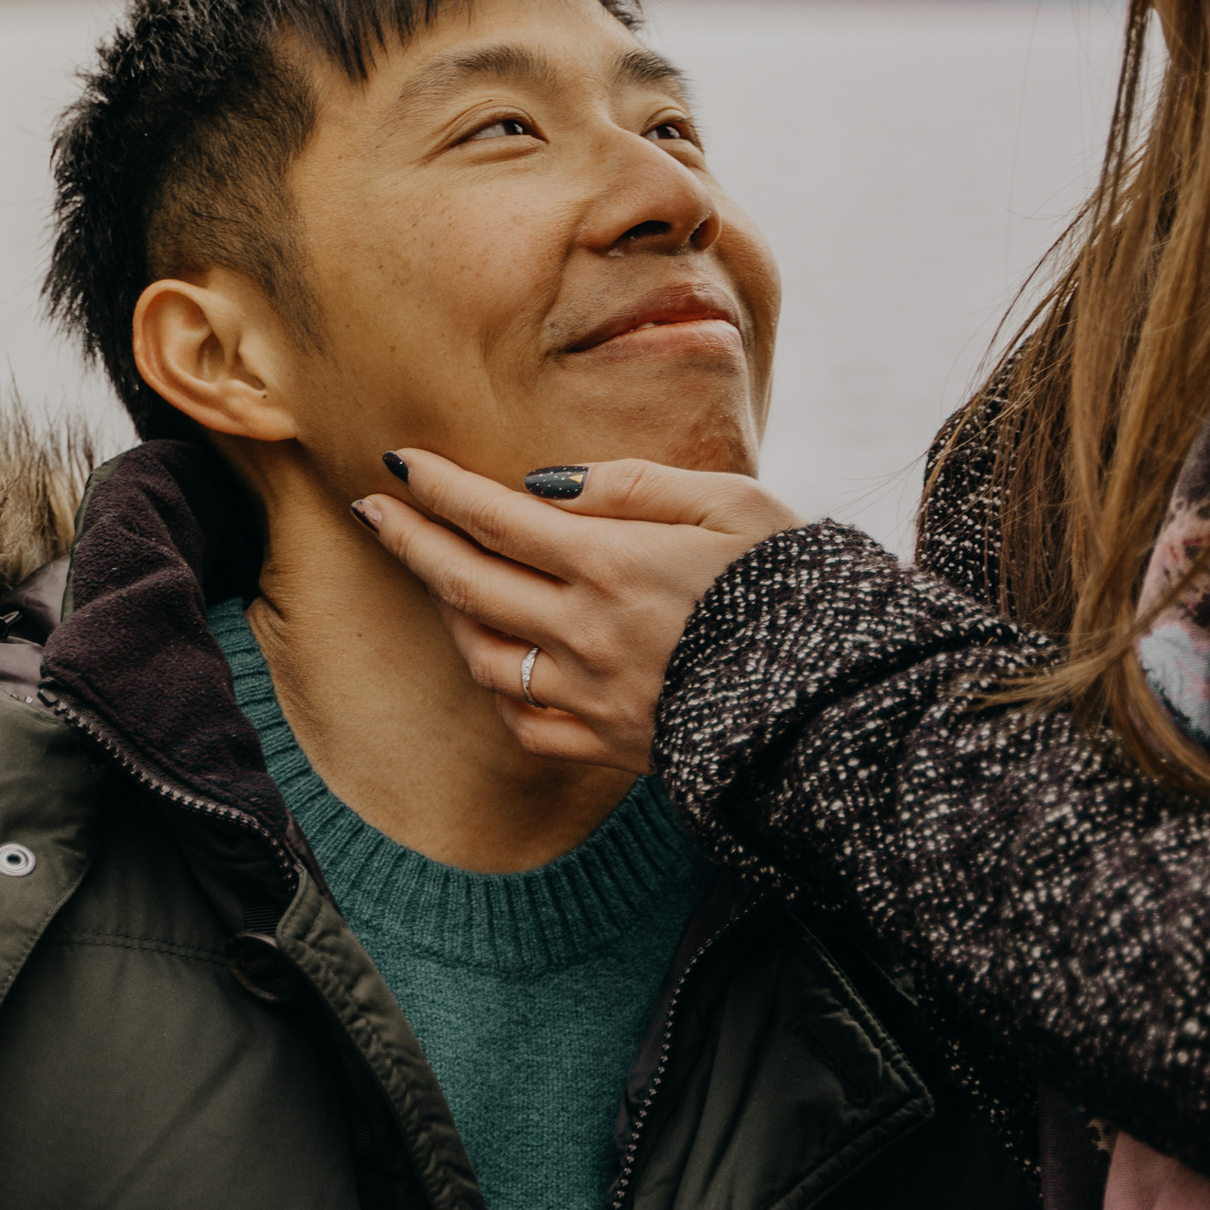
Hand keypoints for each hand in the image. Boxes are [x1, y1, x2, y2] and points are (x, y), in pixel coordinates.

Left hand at [354, 455, 800, 774]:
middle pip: (468, 582)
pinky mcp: (610, 747)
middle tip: (371, 509)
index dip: (437, 488)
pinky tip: (494, 660)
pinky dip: (496, 688)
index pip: (495, 517)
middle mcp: (588, 633)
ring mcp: (592, 697)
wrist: (837, 700)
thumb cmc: (793, 582)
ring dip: (450, 612)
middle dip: (410, 540)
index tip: (397, 461)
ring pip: (484, 656)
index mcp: (615, 563)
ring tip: (438, 578)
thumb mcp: (732, 503)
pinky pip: (523, 723)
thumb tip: (545, 483)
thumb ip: (633, 485)